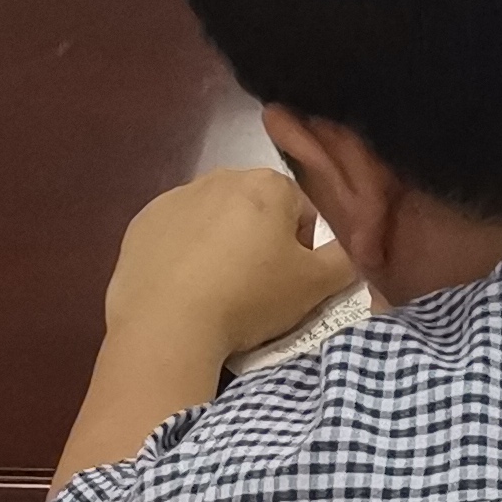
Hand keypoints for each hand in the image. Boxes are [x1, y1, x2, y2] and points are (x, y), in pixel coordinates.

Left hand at [101, 169, 355, 361]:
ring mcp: (177, 197)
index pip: (302, 213)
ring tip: (216, 295)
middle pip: (257, 212)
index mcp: (268, 185)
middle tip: (256, 293)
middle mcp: (223, 176)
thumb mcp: (314, 287)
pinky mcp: (142, 223)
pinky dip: (182, 255)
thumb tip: (359, 251)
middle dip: (261, 244)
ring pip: (214, 221)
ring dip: (221, 247)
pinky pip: (174, 235)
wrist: (166, 325)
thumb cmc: (249, 299)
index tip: (290, 285)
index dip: (302, 251)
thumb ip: (346, 261)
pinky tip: (182, 290)